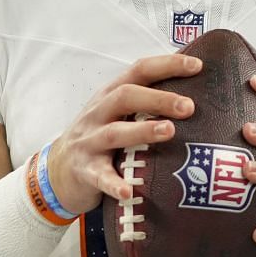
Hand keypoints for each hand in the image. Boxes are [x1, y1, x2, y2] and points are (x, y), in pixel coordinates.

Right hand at [46, 54, 200, 213]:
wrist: (58, 170)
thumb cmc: (99, 137)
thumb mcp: (116, 114)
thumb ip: (145, 103)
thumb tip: (193, 95)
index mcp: (110, 95)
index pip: (138, 71)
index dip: (166, 66)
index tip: (197, 65)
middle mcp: (98, 114)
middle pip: (125, 97)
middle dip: (158, 99)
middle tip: (189, 107)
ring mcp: (89, 141)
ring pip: (114, 133)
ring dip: (142, 131)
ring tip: (169, 132)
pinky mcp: (85, 171)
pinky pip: (100, 176)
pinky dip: (114, 183)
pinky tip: (129, 191)